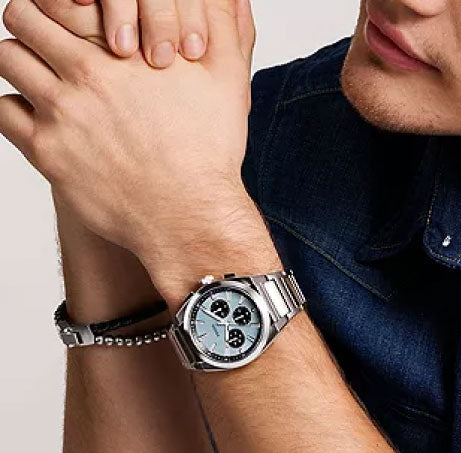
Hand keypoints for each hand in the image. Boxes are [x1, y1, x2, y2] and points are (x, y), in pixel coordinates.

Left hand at [0, 0, 262, 298]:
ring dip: (21, 62)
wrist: (191, 215)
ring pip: (7, 60)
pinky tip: (40, 118)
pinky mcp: (48, 154)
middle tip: (46, 40)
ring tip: (45, 79)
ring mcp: (62, 115)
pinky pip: (2, 112)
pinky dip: (14, 108)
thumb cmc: (210, 154)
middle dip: (32, 23)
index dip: (60, 1)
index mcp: (124, 51)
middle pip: (22, 18)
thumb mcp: (229, 81)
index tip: (68, 13)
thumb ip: (223, 26)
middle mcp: (85, 76)